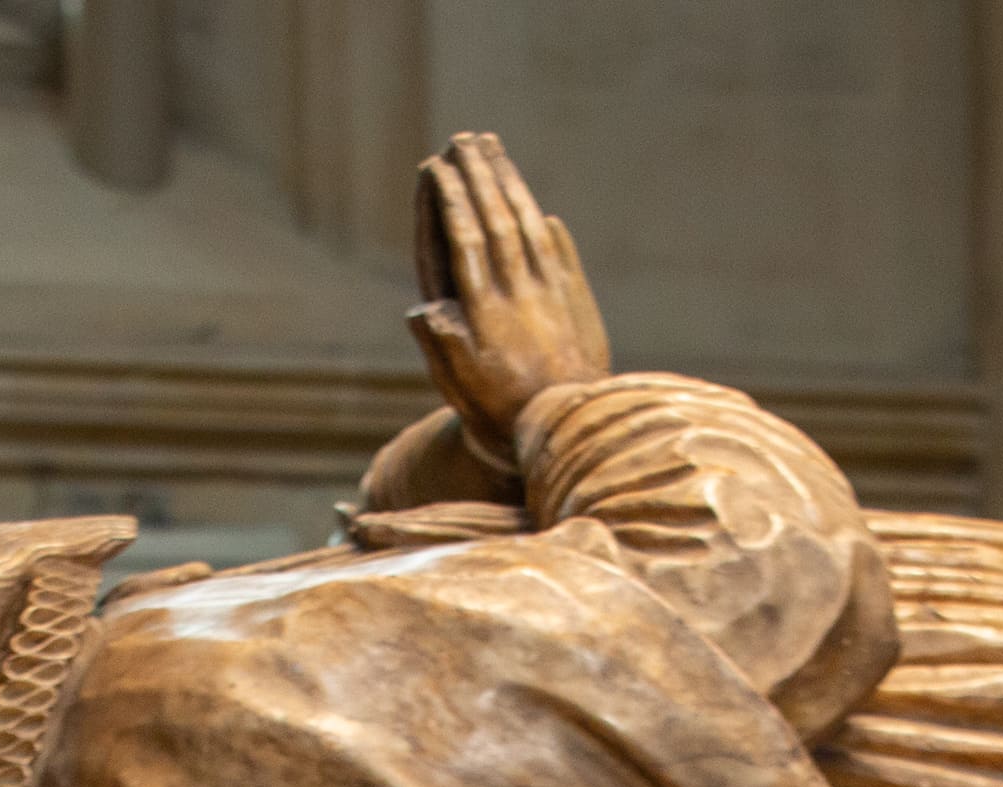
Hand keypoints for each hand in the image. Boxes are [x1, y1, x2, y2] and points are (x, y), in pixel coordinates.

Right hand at [406, 131, 611, 444]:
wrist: (563, 431)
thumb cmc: (496, 410)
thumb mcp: (456, 382)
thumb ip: (440, 341)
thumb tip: (424, 305)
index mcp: (483, 309)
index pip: (465, 238)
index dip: (452, 198)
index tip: (440, 165)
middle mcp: (518, 292)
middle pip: (497, 220)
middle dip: (480, 176)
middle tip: (466, 139)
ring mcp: (551, 292)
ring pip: (529, 226)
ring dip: (511, 186)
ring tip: (496, 154)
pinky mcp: (578, 301)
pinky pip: (561, 255)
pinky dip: (549, 230)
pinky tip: (541, 212)